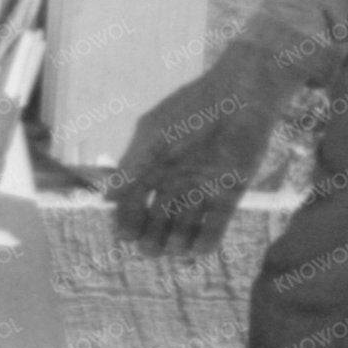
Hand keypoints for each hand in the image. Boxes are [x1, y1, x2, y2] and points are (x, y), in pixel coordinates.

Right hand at [111, 67, 283, 253]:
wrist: (240, 97)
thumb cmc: (191, 111)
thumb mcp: (154, 136)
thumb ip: (132, 167)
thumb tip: (107, 198)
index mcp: (151, 168)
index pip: (132, 206)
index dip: (127, 223)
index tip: (126, 235)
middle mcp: (173, 183)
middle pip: (156, 223)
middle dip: (151, 240)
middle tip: (151, 247)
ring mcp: (201, 190)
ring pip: (184, 229)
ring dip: (177, 244)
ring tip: (176, 246)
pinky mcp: (228, 194)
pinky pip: (215, 226)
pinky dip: (206, 242)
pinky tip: (198, 249)